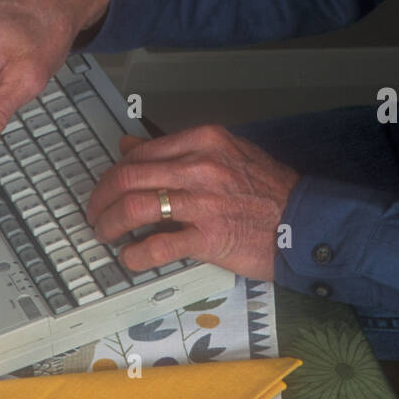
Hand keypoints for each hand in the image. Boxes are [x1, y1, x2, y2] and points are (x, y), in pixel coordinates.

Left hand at [85, 123, 301, 280]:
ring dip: (109, 225)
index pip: (140, 153)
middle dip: (101, 199)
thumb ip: (176, 149)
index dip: (113, 174)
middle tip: (94, 215)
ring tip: (104, 235)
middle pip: (128, 178)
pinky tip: (130, 257)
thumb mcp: (224, 153)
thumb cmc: (267, 189)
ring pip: (135, 208)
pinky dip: (135, 253)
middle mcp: (200, 166)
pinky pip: (158, 245)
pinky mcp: (209, 237)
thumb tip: (129, 145)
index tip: (105, 189)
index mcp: (203, 140)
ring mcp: (203, 202)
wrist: (304, 221)